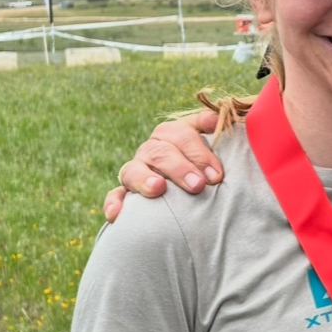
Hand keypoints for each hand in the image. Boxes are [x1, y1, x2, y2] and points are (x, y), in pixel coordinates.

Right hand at [103, 111, 221, 222]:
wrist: (195, 192)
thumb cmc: (210, 168)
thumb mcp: (217, 147)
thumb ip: (215, 129)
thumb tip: (214, 118)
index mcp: (174, 135)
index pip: (182, 133)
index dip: (198, 152)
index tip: (216, 175)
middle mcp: (153, 150)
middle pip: (160, 152)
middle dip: (180, 168)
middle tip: (198, 186)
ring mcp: (136, 170)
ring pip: (133, 169)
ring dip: (145, 179)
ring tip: (158, 189)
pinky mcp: (125, 193)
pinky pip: (115, 195)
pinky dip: (114, 202)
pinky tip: (116, 214)